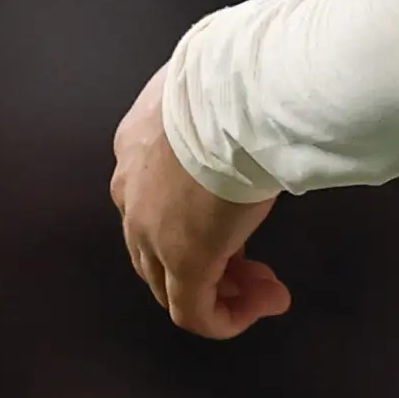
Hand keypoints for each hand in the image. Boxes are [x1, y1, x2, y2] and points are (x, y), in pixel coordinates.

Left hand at [110, 67, 291, 337]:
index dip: (196, 214)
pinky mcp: (184, 259)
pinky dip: (225, 319)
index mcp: (135, 145)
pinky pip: (194, 312)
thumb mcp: (218, 87)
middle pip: (157, 248)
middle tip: (256, 267)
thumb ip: (221, 107)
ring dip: (223, 290)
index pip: (153, 198)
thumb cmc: (239, 78)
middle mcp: (132, 192)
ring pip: (174, 283)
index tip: (238, 220)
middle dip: (210, 261)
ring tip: (266, 292)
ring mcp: (152, 231)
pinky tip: (258, 308)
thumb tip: (256, 107)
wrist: (240, 93)